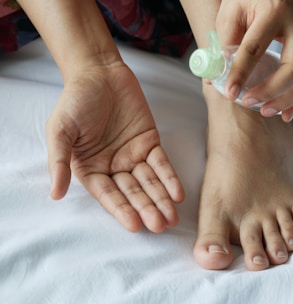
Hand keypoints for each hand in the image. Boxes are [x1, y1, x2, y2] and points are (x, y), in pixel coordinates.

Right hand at [46, 63, 184, 231]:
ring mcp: (133, 156)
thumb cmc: (76, 101)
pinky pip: (161, 163)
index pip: (108, 194)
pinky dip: (169, 178)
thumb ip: (59, 161)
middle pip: (132, 192)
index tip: (134, 225)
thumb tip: (55, 194)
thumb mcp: (60, 130)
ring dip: (161, 199)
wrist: (100, 73)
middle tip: (160, 225)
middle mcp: (113, 167)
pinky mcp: (150, 143)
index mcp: (91, 169)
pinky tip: (178, 193)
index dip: (121, 209)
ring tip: (172, 216)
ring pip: (149, 182)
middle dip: (146, 208)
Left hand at [216, 0, 292, 121]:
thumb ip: (223, 44)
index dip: (241, 73)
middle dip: (271, 91)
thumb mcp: (231, 13)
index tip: (230, 93)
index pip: (255, 48)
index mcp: (273, 11)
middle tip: (249, 103)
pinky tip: (285, 112)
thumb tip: (214, 79)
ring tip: (266, 111)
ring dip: (288, 99)